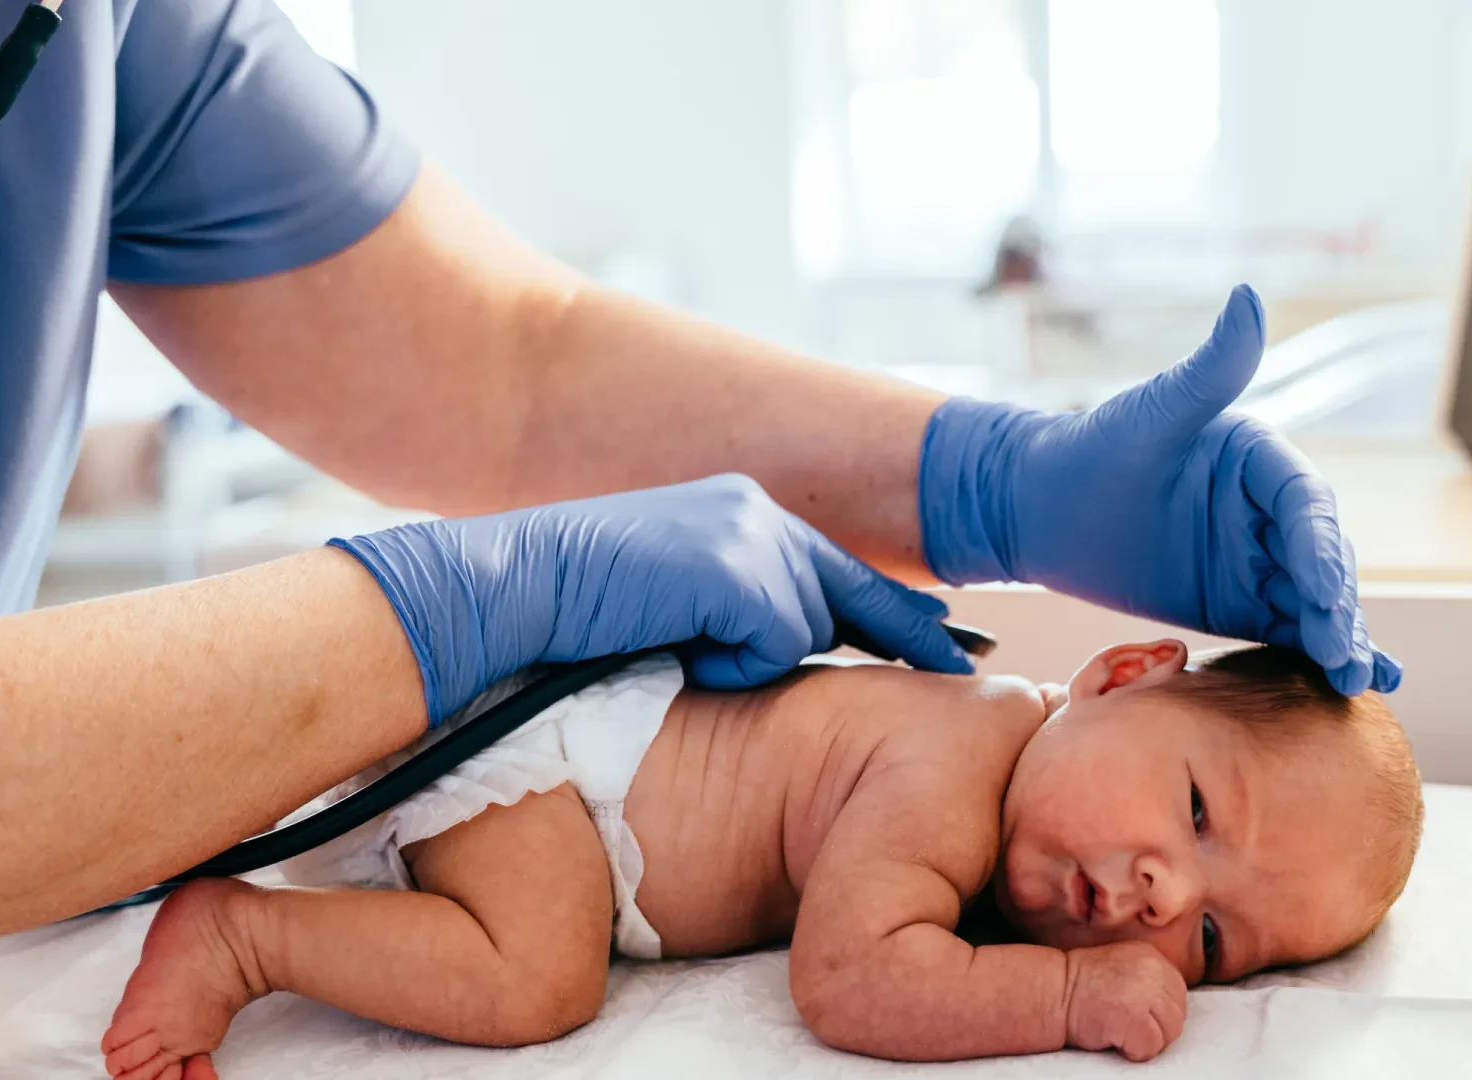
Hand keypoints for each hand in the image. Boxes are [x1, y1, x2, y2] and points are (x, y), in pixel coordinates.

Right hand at [333, 474, 972, 725]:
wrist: (510, 588)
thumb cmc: (572, 614)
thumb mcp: (669, 603)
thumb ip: (731, 611)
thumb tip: (788, 648)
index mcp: (738, 513)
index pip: (834, 569)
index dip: (892, 610)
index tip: (945, 639)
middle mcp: (756, 511)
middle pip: (845, 592)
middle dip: (901, 632)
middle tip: (961, 662)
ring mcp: (751, 535)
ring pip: (809, 625)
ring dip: (754, 656)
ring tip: (678, 647)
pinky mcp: (739, 568)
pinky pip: (778, 644)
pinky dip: (734, 663)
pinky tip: (676, 647)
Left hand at [918, 285, 1399, 694]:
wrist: (1037, 507)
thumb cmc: (1090, 448)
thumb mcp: (1150, 414)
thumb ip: (1207, 369)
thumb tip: (1249, 296)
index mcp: (1260, 457)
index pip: (1304, 503)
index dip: (1318, 546)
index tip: (1324, 588)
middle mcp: (1270, 508)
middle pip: (1320, 559)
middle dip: (1337, 606)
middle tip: (1344, 653)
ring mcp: (1260, 558)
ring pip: (1314, 601)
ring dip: (1341, 637)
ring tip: (1357, 679)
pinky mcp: (1241, 601)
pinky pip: (1289, 630)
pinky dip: (1321, 654)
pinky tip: (1353, 686)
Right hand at [1064, 941, 1186, 1061]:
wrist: (1052, 993)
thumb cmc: (1080, 986)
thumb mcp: (1121, 968)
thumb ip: (1148, 979)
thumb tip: (1168, 1006)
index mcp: (1150, 957)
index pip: (1177, 992)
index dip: (1160, 1011)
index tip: (1139, 1015)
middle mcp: (1152, 970)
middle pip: (1177, 1013)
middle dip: (1157, 1027)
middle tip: (1128, 1027)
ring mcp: (1145, 992)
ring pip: (1170, 1031)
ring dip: (1148, 1039)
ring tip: (1121, 1032)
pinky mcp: (1135, 1017)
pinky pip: (1151, 1046)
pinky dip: (1135, 1051)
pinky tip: (1115, 1039)